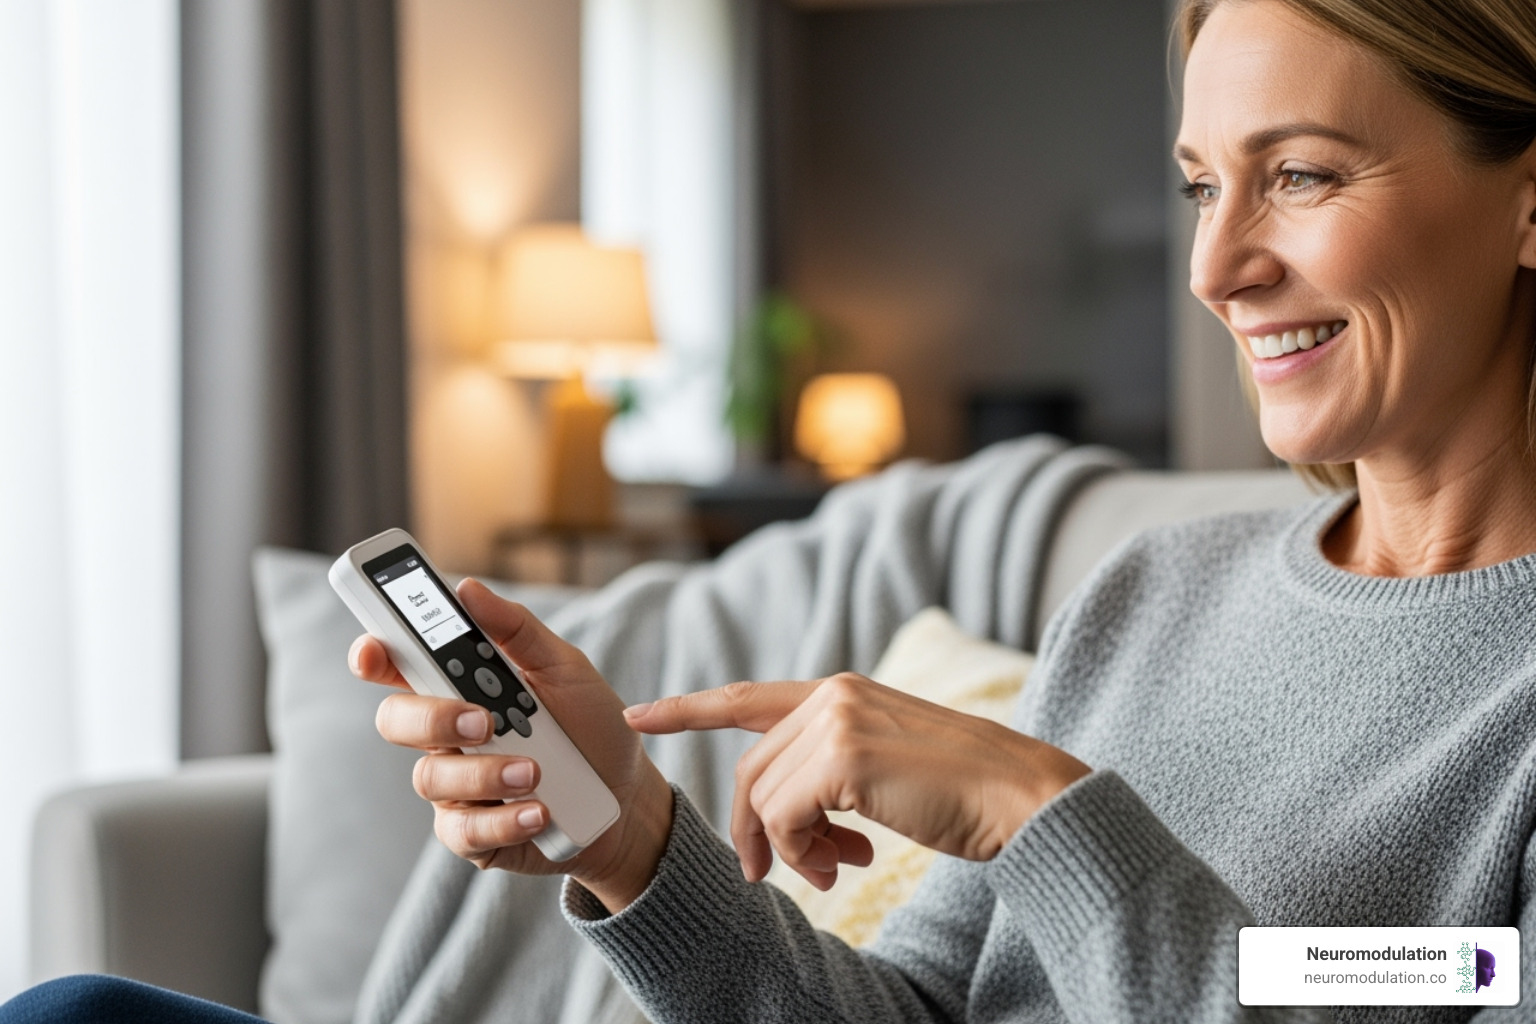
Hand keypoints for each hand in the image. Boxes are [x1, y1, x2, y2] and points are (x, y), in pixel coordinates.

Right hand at [351, 579, 672, 911]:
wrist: (628, 796)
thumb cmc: (591, 725)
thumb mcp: (565, 668)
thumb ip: (516, 629)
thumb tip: (467, 588)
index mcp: (460, 684)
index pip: (398, 664)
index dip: (373, 655)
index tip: (372, 651)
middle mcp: (446, 734)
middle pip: (396, 721)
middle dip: (432, 719)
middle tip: (484, 721)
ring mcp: (455, 786)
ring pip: (430, 778)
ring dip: (484, 773)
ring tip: (536, 771)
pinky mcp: (472, 834)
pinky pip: (462, 831)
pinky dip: (502, 820)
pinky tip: (538, 811)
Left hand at [625, 673, 1090, 889]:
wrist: (1021, 796)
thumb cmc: (961, 794)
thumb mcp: (885, 773)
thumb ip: (831, 777)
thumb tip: (787, 829)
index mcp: (842, 692)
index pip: (748, 700)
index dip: (691, 708)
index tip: (641, 716)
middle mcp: (833, 695)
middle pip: (752, 768)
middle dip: (755, 829)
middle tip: (769, 873)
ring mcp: (837, 720)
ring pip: (764, 796)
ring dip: (786, 849)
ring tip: (830, 872)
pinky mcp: (845, 755)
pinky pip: (786, 816)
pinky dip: (802, 852)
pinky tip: (841, 866)